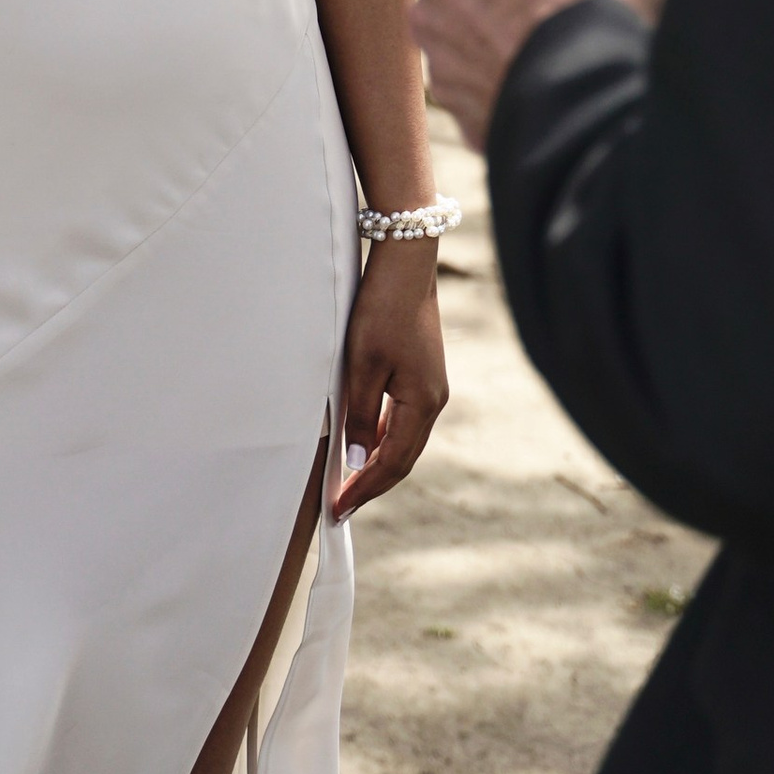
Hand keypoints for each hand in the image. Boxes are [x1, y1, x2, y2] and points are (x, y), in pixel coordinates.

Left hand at [329, 234, 447, 520]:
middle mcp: (434, 400)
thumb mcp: (362, 365)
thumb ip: (359, 415)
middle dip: (371, 483)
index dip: (365, 489)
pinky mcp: (422, 373)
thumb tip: (356, 461)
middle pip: (402, 457)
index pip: (392, 463)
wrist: (405, 263)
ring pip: (402, 439)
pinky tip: (362, 442)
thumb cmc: (381, 310)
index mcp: (424, 403)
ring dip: (376, 461)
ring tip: (347, 483)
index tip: (339, 510)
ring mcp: (430, 386)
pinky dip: (381, 436)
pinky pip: (402, 418)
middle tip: (341, 507)